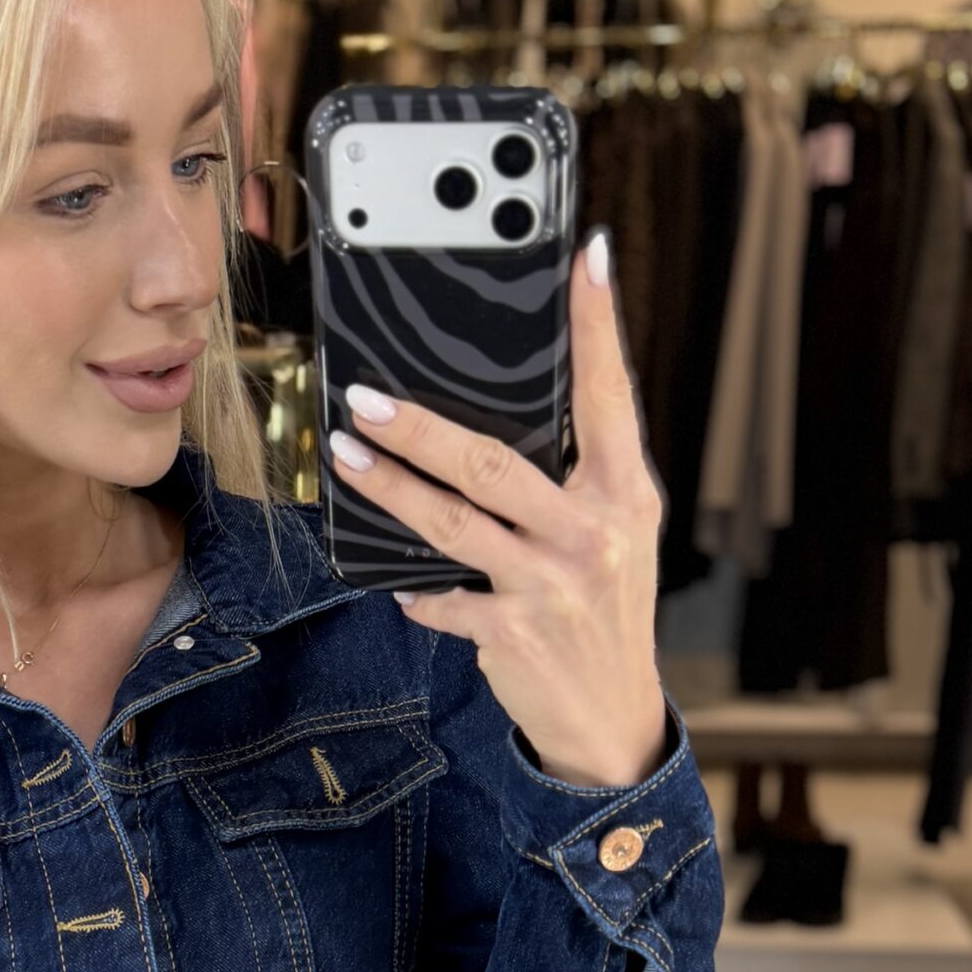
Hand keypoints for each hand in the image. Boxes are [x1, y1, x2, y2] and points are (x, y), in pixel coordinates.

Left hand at [325, 225, 668, 788]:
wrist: (612, 715)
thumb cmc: (605, 609)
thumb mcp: (617, 534)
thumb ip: (578, 479)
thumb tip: (501, 420)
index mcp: (624, 492)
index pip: (609, 393)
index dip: (597, 323)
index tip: (584, 256)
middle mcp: (592, 532)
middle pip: (493, 461)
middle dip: (420, 428)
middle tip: (365, 396)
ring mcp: (550, 583)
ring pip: (453, 524)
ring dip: (391, 489)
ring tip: (347, 455)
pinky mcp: (512, 632)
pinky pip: (444, 600)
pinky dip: (417, 593)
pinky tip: (394, 583)